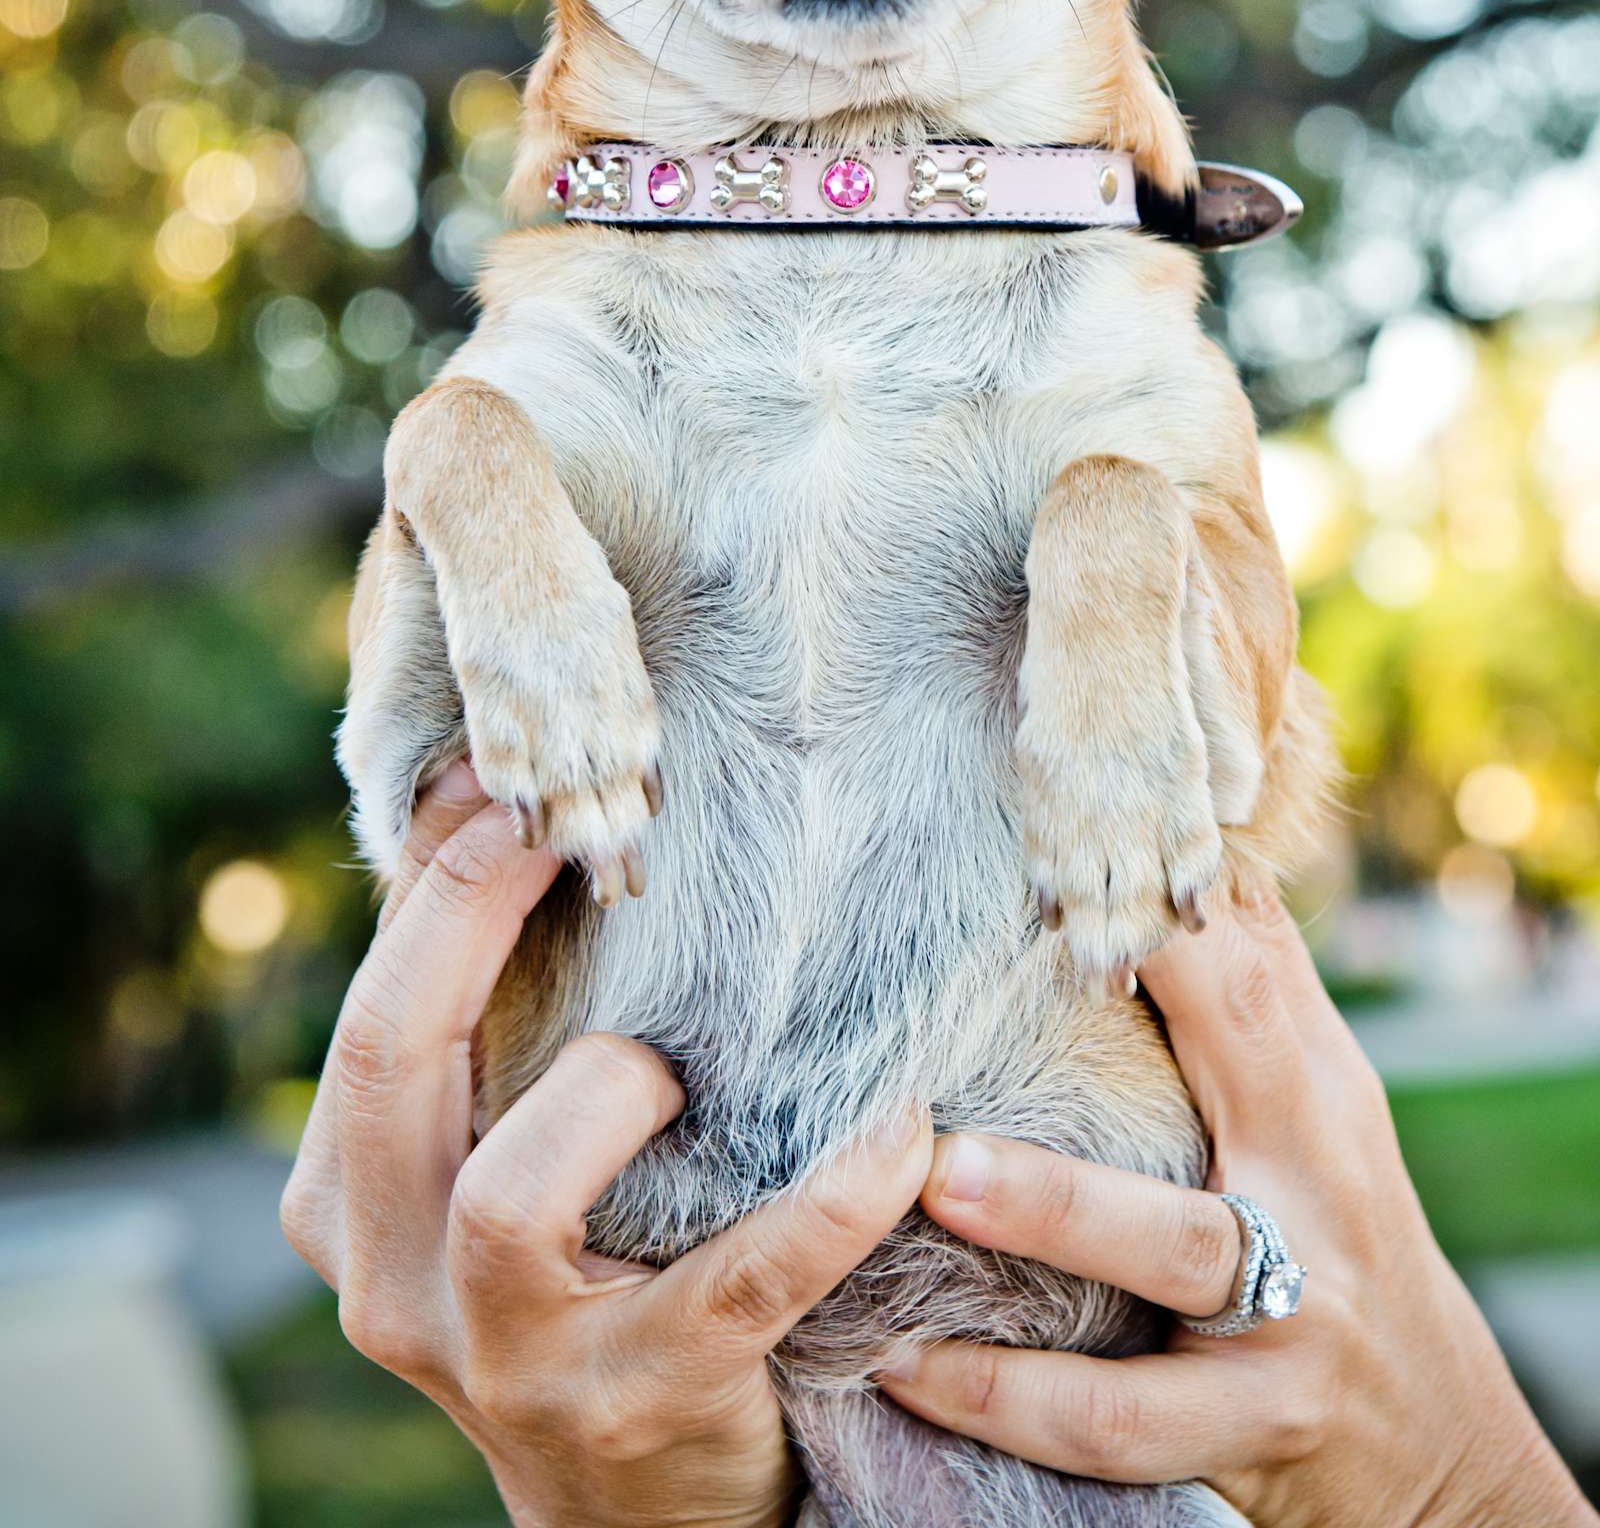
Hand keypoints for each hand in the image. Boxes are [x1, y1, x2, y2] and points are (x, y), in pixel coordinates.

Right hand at [282, 762, 931, 1527]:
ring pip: (507, 1197)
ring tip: (675, 1061)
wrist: (628, 1520)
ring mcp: (507, 1358)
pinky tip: (899, 1130)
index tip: (506, 773)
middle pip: (392, 1063)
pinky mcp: (639, 1405)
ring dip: (606, 1089)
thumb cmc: (576, 1284)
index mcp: (353, 1204)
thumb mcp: (487, 1167)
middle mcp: (396, 1280)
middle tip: (562, 816)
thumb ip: (485, 1030)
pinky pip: (741, 1281)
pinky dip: (829, 1198)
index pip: (369, 1015)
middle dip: (468, 915)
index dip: (432, 879)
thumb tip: (505, 808)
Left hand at [883, 888, 1594, 1527]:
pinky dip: (1006, 1399)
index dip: (1151, 886)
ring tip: (935, 1181)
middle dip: (1121, 973)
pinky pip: (1119, 1419)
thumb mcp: (1317, 1115)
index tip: (1043, 830)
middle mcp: (1314, 1180)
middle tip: (979, 962)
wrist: (1438, 1447)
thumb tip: (1169, 844)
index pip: (1241, 953)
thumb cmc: (1340, 1235)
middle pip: (1238, 1049)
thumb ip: (1245, 995)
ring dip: (1052, 1207)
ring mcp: (1293, 1309)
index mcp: (1312, 1087)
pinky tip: (907, 1365)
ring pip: (1179, 1245)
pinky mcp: (1255, 1429)